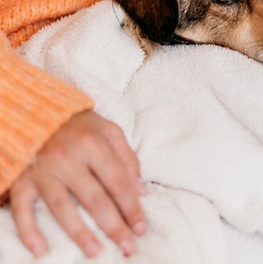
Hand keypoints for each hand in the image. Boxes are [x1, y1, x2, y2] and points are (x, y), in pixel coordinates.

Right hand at [9, 110, 145, 257]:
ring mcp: (42, 171)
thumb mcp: (110, 131)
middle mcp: (67, 158)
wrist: (36, 111)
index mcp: (93, 145)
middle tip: (128, 247)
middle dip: (114, 227)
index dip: (132, 208)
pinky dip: (29, 231)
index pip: (118, 182)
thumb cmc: (79, 125)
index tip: (141, 228)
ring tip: (95, 252)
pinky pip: (22, 210)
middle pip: (95, 200)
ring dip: (79, 234)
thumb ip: (128, 158)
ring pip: (62, 209)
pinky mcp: (22, 180)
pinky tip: (41, 250)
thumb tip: (140, 191)